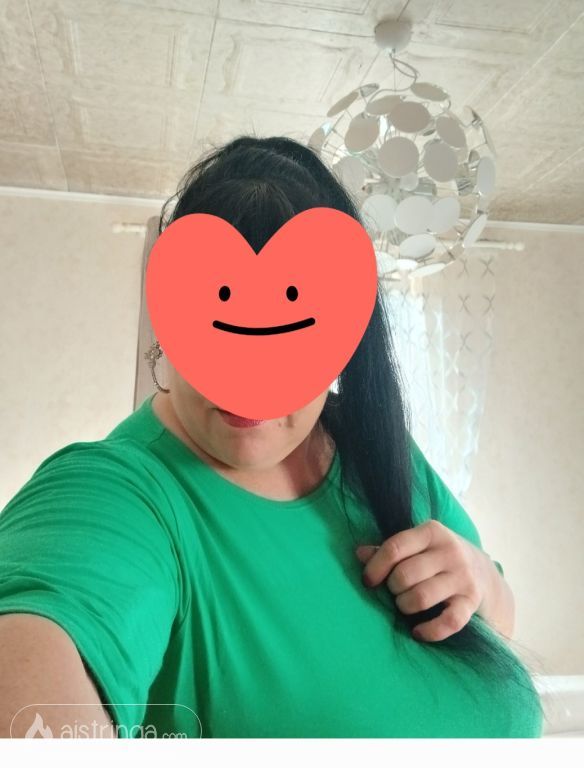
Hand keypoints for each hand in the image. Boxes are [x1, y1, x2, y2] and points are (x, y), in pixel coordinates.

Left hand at [355, 520, 490, 642]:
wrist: (484, 572)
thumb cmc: (437, 557)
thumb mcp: (417, 546)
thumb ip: (389, 550)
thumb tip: (359, 554)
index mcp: (431, 532)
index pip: (395, 547)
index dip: (376, 567)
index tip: (368, 581)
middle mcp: (450, 551)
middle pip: (406, 574)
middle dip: (392, 588)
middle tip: (394, 591)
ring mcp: (463, 577)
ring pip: (422, 597)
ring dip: (405, 606)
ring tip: (405, 606)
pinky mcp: (472, 602)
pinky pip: (448, 622)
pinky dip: (429, 631)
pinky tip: (417, 632)